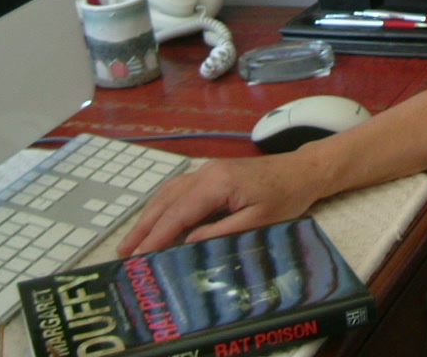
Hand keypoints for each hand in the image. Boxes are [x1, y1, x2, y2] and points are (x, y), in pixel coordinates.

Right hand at [117, 153, 318, 254]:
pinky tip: (156, 219)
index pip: (178, 213)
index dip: (156, 236)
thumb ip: (221, 232)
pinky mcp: (212, 173)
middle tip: (123, 252)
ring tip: (132, 240)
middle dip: (144, 227)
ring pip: (169, 193)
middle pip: (167, 201)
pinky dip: (163, 206)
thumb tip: (187, 242)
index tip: (138, 256)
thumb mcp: (258, 222)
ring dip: (149, 216)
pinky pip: (179, 189)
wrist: (303, 171)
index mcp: (217, 183)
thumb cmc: (285, 197)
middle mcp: (207, 172)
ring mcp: (208, 170)